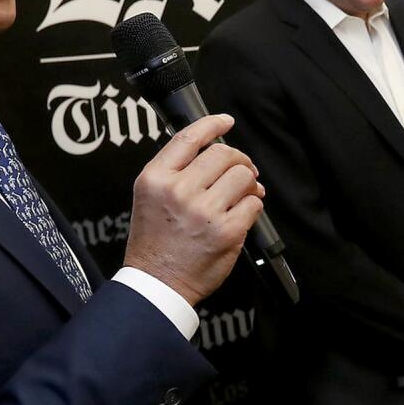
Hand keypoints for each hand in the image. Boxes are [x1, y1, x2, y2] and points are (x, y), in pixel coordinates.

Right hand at [122, 114, 264, 305]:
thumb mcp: (149, 197)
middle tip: (241, 169)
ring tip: (244, 193)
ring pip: (243, 176)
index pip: (189, 138)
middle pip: (223, 154)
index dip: (212, 124)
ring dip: (249, 183)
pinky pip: (253, 204)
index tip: (225, 121)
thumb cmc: (155, 244)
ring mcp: (204, 211)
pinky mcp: (226, 231)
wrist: (157, 283)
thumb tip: (213, 151)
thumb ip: (175, 171)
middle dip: (238, 159)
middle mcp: (178, 190)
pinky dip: (254, 206)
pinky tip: (244, 212)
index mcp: (156, 178)